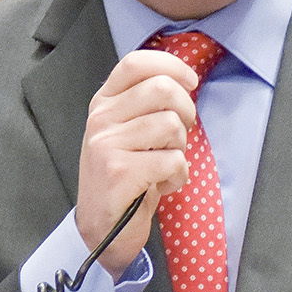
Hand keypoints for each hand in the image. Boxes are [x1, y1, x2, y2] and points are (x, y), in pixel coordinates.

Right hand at [76, 50, 199, 276]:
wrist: (102, 228)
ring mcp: (107, 144)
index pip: (135, 63)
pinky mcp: (119, 171)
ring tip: (164, 165)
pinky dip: (177, 176)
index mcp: (103, 103)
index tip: (190, 82)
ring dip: (180, 149)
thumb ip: (146, 106)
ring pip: (170, 125)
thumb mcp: (128, 133)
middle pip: (161, 88)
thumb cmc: (123, 179)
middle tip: (179, 136)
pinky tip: (161, 185)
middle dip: (185, 111)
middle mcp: (100, 119)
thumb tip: (184, 81)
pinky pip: (173, 160)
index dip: (171, 65)